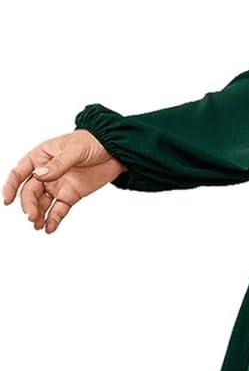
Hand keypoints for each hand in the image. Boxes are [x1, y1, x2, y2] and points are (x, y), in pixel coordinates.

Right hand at [3, 129, 125, 232]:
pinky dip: (53, 220)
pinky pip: (58, 210)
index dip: (11, 186)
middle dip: (29, 205)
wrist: (116, 151)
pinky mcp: (70, 195)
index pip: (20, 172)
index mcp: (41, 156)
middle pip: (30, 192)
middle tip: (31, 216)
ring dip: (38, 215)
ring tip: (38, 225)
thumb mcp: (74, 150)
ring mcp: (57, 185)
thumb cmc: (92, 141)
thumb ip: (58, 164)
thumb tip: (39, 175)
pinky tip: (49, 228)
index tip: (8, 200)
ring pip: (42, 203)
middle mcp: (46, 172)